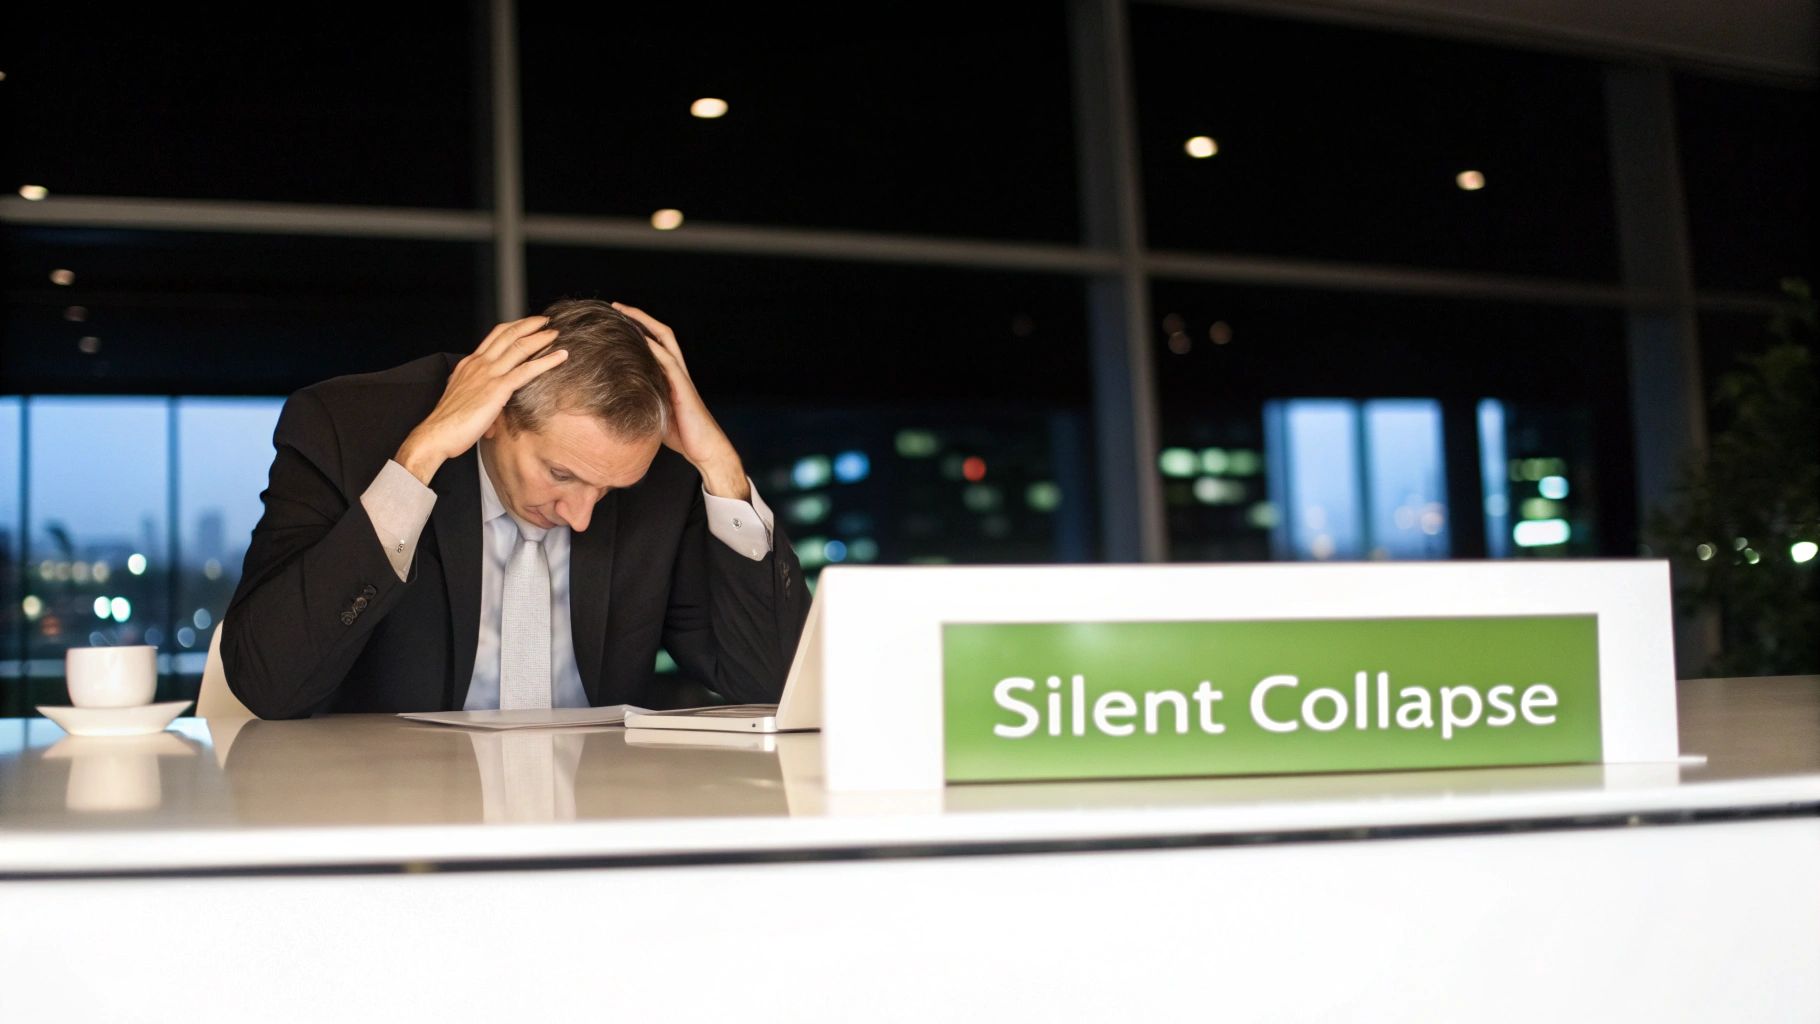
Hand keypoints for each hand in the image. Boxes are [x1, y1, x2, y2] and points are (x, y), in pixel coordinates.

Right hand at [394, 317, 568, 484]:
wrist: (436, 434)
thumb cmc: (448, 423)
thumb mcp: (464, 399)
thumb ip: (479, 393)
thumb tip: (494, 403)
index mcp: (469, 364)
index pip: (494, 336)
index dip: (514, 327)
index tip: (528, 324)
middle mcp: (478, 364)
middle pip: (508, 334)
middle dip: (529, 324)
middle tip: (545, 320)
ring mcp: (488, 375)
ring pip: (519, 347)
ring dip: (540, 338)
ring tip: (556, 333)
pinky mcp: (497, 389)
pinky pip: (527, 370)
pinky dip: (547, 361)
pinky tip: (561, 356)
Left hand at [611, 302, 749, 499]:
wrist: (706, 448)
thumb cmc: (683, 434)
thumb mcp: (657, 411)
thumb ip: (644, 398)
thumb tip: (618, 399)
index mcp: (671, 375)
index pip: (655, 342)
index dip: (638, 327)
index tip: (616, 318)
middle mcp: (678, 370)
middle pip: (661, 333)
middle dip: (639, 317)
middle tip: (616, 306)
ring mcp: (681, 377)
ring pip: (664, 341)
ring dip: (643, 325)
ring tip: (622, 314)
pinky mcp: (682, 388)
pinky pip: (667, 362)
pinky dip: (652, 348)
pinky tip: (637, 340)